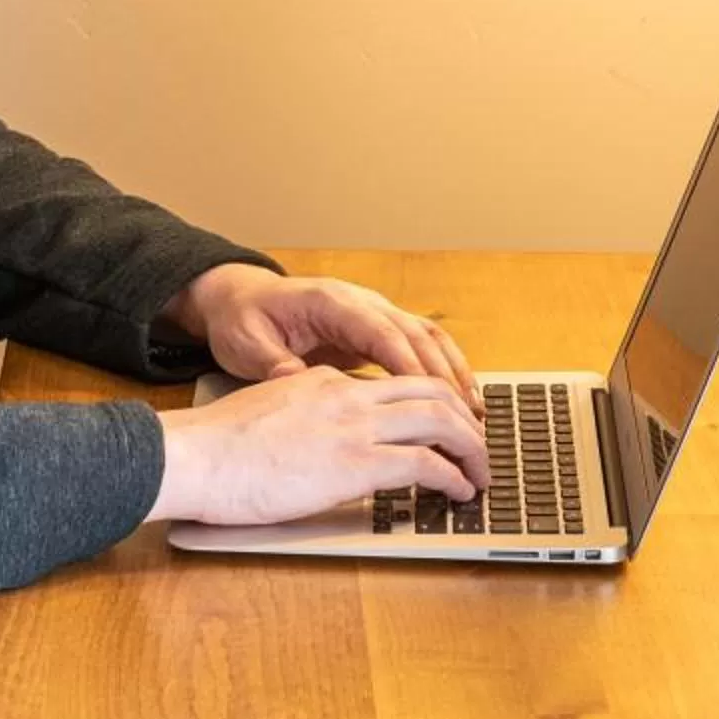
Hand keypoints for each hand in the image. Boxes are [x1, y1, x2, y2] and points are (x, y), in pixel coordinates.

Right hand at [150, 366, 490, 526]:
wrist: (194, 457)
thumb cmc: (214, 448)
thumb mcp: (265, 414)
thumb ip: (299, 418)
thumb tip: (312, 442)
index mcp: (322, 382)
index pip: (392, 385)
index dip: (427, 405)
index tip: (441, 427)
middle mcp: (346, 395)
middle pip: (430, 392)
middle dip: (465, 419)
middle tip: (477, 447)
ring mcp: (353, 426)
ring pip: (441, 421)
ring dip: (471, 448)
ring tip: (481, 473)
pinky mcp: (355, 464)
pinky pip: (425, 464)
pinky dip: (452, 477)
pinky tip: (458, 492)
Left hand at [163, 263, 475, 395]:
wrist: (242, 300)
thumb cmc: (243, 320)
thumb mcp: (245, 342)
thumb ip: (271, 362)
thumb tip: (293, 378)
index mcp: (331, 303)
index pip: (380, 332)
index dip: (408, 363)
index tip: (429, 397)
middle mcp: (361, 303)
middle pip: (416, 335)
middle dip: (444, 376)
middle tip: (466, 418)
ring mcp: (374, 314)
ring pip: (428, 339)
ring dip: (455, 373)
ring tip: (476, 414)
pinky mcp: (378, 331)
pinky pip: (422, 348)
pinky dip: (446, 371)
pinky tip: (462, 402)